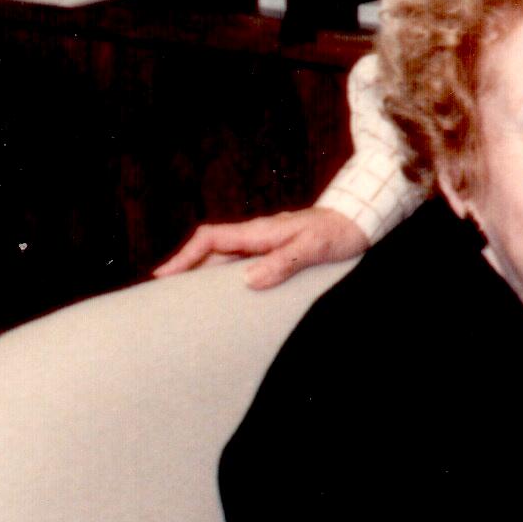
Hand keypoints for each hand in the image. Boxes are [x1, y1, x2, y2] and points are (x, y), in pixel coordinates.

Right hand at [152, 206, 364, 289]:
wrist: (359, 219)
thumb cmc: (338, 232)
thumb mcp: (313, 248)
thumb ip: (283, 262)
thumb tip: (247, 280)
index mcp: (259, 232)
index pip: (210, 239)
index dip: (184, 256)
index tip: (163, 276)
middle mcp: (256, 236)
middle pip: (210, 250)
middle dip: (184, 268)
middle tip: (164, 296)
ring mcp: (264, 244)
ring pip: (223, 259)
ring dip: (202, 275)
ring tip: (185, 302)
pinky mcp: (274, 253)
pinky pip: (241, 265)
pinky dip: (225, 279)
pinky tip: (224, 297)